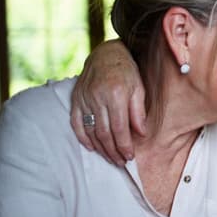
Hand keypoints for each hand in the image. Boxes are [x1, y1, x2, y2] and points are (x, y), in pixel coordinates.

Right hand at [70, 40, 146, 165]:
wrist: (106, 54)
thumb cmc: (127, 72)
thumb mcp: (139, 88)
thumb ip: (138, 112)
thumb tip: (141, 134)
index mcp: (115, 94)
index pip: (119, 128)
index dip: (124, 145)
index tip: (130, 157)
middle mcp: (97, 97)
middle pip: (104, 133)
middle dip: (113, 151)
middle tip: (120, 162)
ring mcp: (83, 99)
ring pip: (90, 131)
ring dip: (100, 148)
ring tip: (110, 158)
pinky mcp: (75, 99)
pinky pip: (76, 123)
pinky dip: (83, 137)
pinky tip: (92, 148)